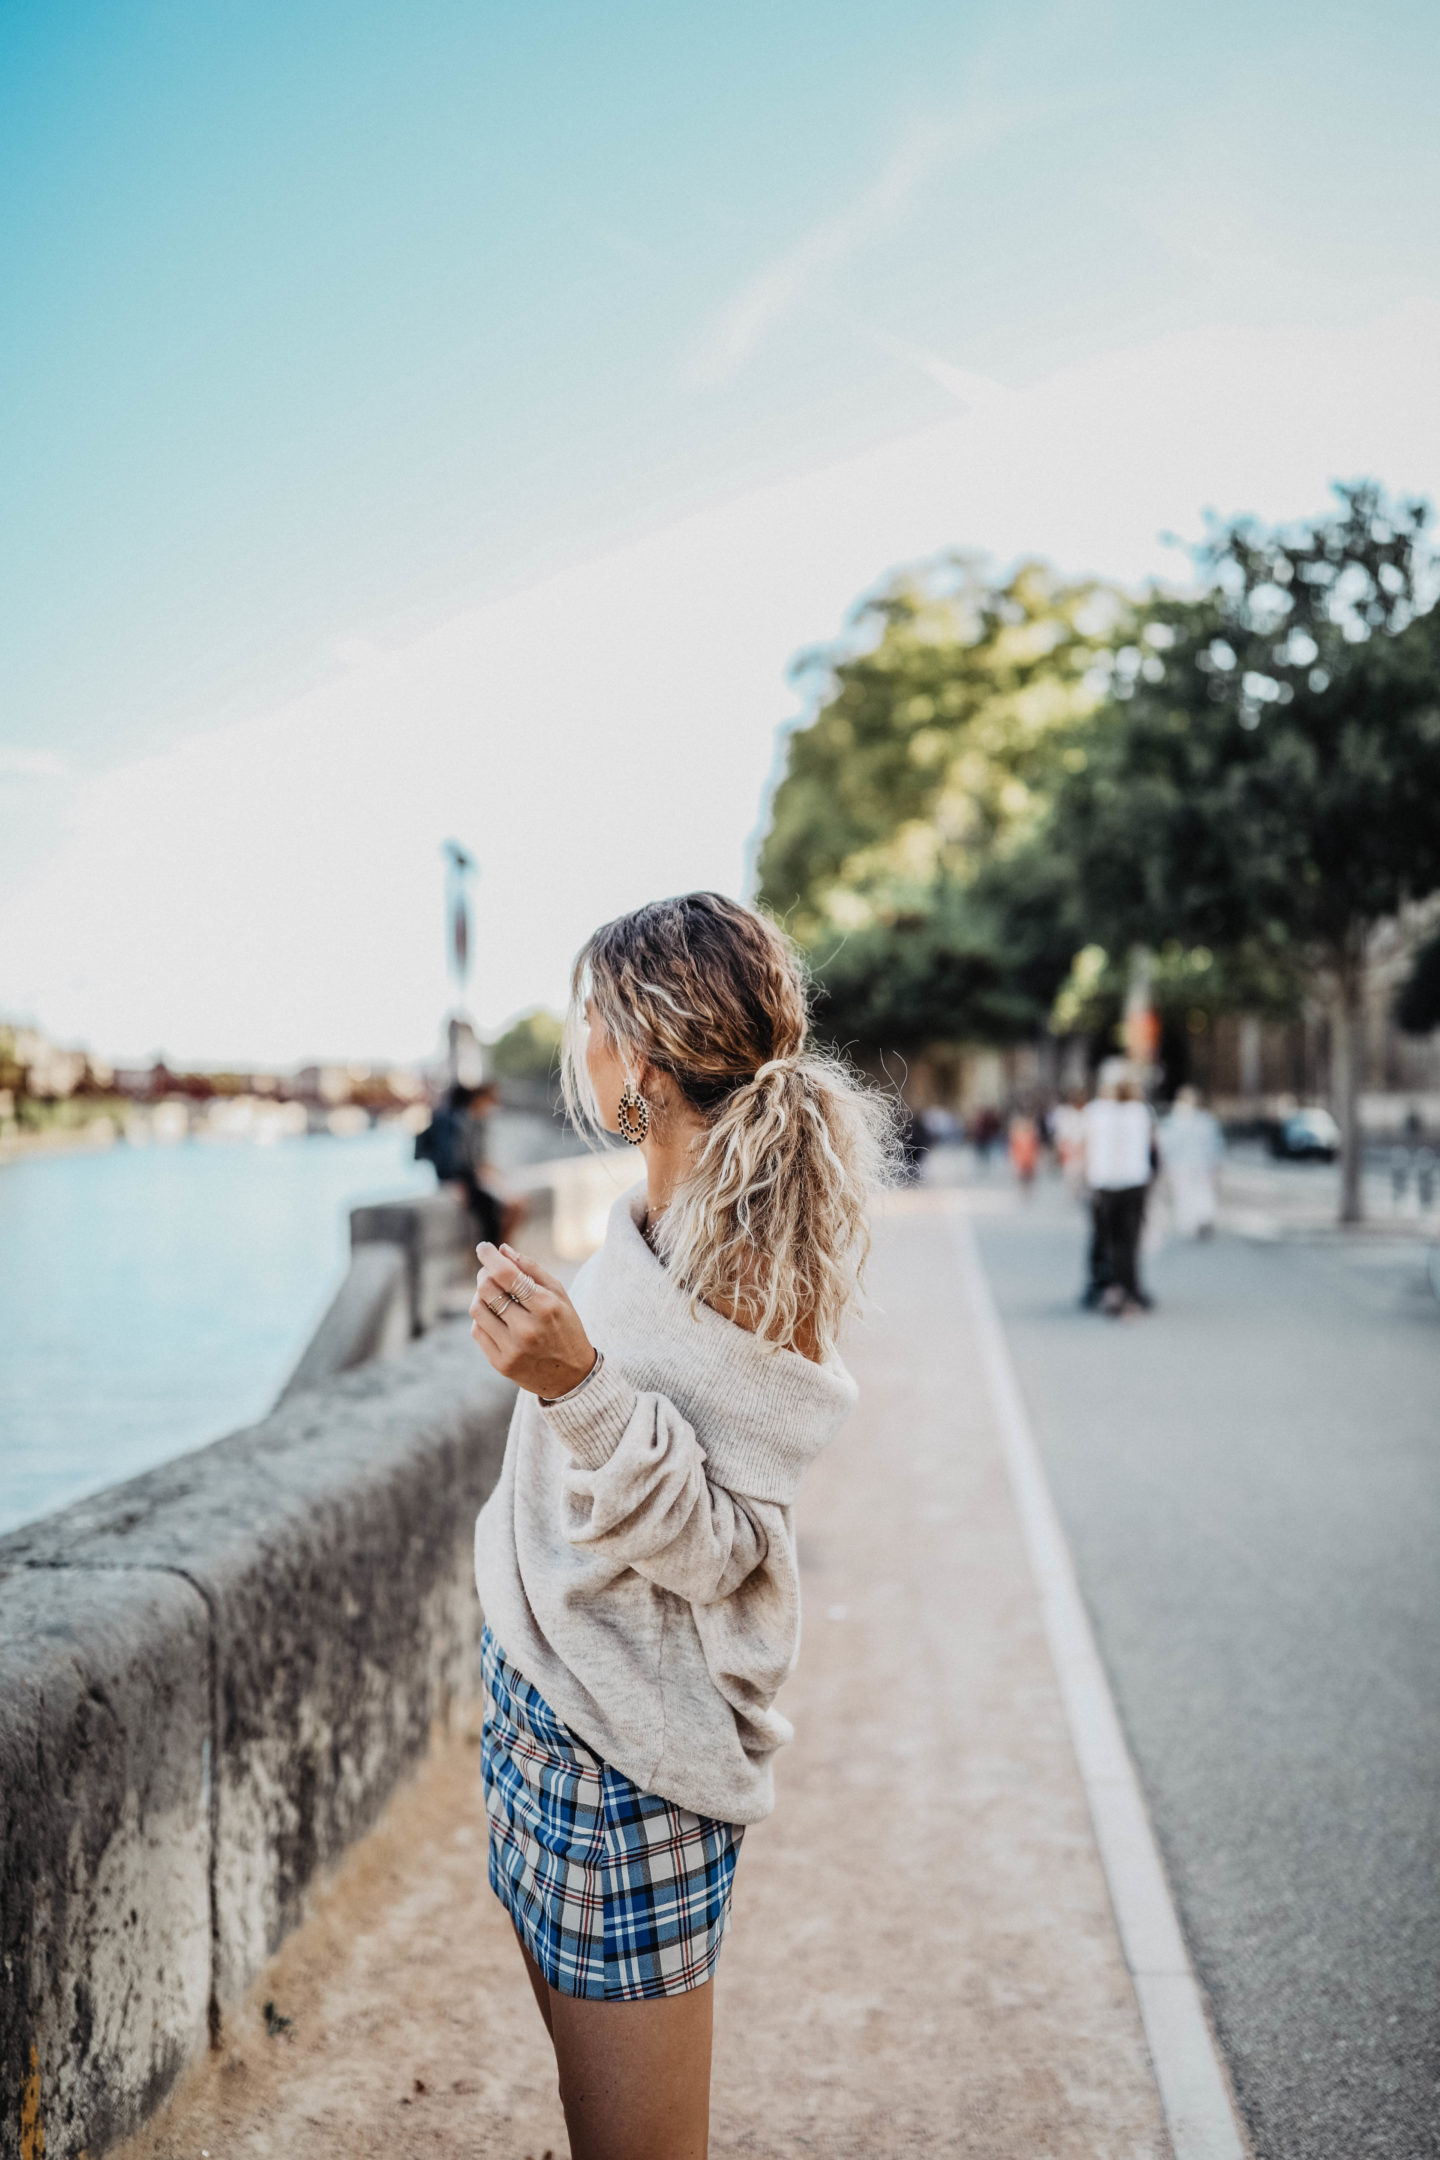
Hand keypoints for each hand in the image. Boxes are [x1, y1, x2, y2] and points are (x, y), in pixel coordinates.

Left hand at [469, 1242, 596, 1398]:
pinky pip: (478, 1330)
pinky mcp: (500, 1363)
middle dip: (484, 1274)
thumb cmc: (566, 1327)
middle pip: (486, 1289)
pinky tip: (496, 1317)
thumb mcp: (559, 1295)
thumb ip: (532, 1269)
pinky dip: (482, 1317)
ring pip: (477, 1309)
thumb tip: (502, 1250)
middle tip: (490, 1272)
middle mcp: (527, 1329)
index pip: (506, 1275)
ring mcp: (512, 1349)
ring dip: (480, 1296)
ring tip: (492, 1294)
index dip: (489, 1257)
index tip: (483, 1247)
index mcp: (546, 1307)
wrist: (572, 1376)